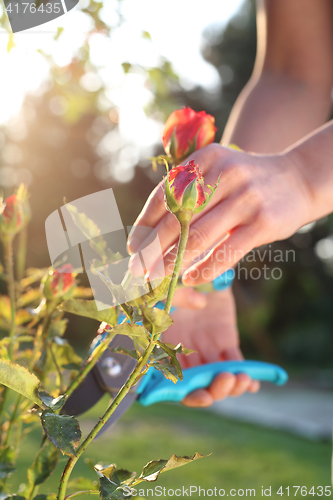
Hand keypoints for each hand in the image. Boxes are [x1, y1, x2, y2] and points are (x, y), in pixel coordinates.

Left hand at [128, 144, 310, 284]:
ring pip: (198, 237)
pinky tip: (189, 279)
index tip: (132, 246)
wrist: (297, 179)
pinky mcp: (262, 223)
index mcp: (206, 159)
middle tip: (137, 269)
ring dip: (172, 262)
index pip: (165, 195)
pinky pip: (226, 252)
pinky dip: (204, 269)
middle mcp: (225, 174)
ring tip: (156, 278)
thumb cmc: (246, 182)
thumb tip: (151, 232)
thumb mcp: (218, 172)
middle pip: (177, 219)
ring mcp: (245, 198)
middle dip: (152, 248)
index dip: (145, 224)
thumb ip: (190, 193)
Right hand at [162, 286, 259, 406]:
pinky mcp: (225, 341)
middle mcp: (183, 352)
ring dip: (230, 385)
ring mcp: (205, 349)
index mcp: (163, 344)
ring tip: (244, 380)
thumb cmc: (175, 277)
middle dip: (213, 390)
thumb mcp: (170, 284)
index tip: (202, 394)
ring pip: (217, 376)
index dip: (184, 392)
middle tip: (226, 380)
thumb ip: (179, 294)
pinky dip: (245, 373)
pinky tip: (253, 381)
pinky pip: (234, 362)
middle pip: (197, 384)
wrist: (197, 266)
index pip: (170, 378)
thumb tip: (201, 303)